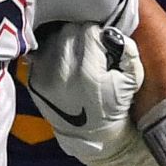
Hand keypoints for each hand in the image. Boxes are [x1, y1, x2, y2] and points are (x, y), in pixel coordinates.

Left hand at [27, 23, 142, 156]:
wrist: (90, 134)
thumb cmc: (115, 104)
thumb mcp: (133, 80)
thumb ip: (128, 51)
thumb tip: (111, 32)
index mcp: (88, 73)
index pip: (89, 31)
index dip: (100, 34)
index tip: (104, 44)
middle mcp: (61, 74)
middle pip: (68, 30)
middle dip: (82, 34)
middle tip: (90, 47)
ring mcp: (43, 78)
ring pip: (53, 37)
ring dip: (66, 40)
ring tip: (77, 54)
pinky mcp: (32, 82)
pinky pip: (41, 52)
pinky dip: (52, 52)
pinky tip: (64, 62)